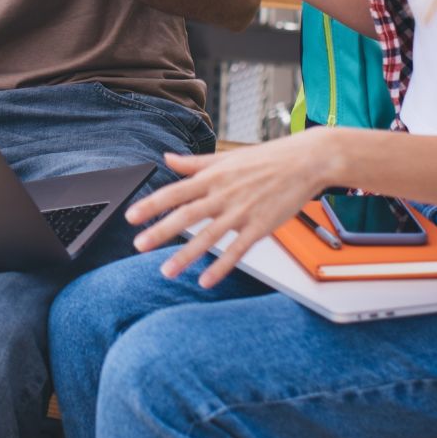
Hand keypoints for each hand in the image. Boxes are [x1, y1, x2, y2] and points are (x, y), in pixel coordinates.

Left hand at [125, 128, 335, 287]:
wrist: (305, 162)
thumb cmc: (266, 158)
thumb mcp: (226, 157)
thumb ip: (194, 163)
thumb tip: (167, 158)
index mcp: (212, 177)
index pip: (175, 192)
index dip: (151, 204)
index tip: (131, 216)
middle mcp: (223, 194)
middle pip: (186, 215)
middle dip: (160, 231)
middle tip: (139, 246)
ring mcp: (241, 212)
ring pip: (208, 237)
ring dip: (186, 255)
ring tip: (166, 271)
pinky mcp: (260, 227)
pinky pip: (237, 250)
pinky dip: (221, 266)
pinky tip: (206, 280)